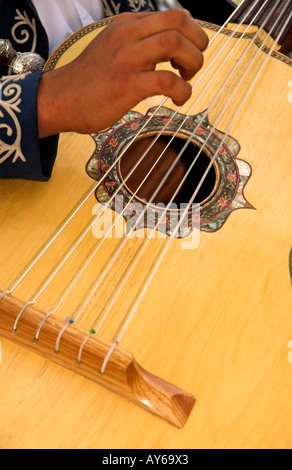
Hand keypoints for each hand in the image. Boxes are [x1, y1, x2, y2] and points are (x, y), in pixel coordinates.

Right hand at [37, 9, 208, 137]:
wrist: (59, 100)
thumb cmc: (88, 81)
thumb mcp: (112, 49)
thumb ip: (138, 44)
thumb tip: (170, 49)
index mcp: (126, 25)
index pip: (173, 15)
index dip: (191, 34)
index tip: (188, 55)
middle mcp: (127, 35)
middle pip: (179, 20)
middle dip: (198, 42)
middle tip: (191, 66)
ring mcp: (126, 58)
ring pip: (175, 43)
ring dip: (193, 63)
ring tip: (186, 80)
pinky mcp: (126, 84)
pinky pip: (167, 80)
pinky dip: (183, 91)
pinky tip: (178, 100)